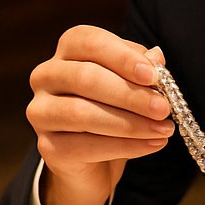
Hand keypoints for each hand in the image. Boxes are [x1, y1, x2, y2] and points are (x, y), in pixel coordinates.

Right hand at [25, 25, 173, 204]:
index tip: (153, 75)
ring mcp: (41, 111)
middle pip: (86, 78)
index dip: (123, 57)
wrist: (93, 162)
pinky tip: (151, 145)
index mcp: (68, 50)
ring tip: (163, 130)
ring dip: (130, 124)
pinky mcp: (47, 146)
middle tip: (163, 109)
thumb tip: (156, 59)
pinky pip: (84, 146)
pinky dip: (124, 146)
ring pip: (83, 113)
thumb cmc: (114, 110)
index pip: (91, 42)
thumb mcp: (133, 84)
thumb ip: (142, 69)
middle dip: (131, 95)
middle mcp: (46, 76)